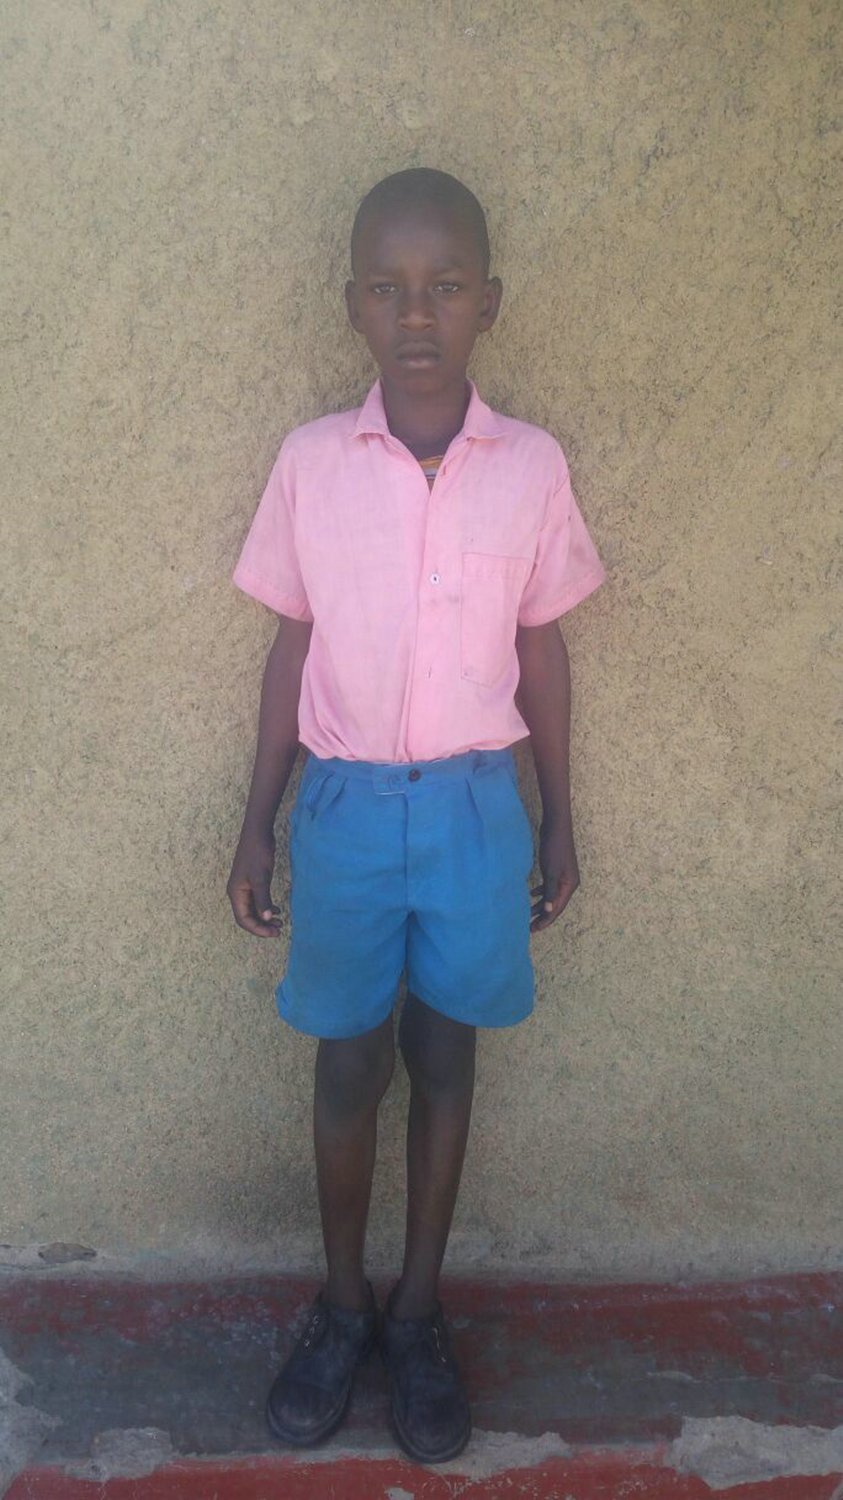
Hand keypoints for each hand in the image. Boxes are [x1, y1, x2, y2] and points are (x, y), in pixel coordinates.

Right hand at [227, 830, 281, 937]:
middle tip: (279, 929)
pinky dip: (266, 907)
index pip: (244, 919)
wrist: (258, 833)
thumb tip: (265, 919)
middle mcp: (237, 893)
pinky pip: (257, 900)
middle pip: (247, 917)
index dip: (257, 929)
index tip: (274, 932)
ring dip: (265, 918)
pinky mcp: (252, 882)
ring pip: (253, 909)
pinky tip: (276, 909)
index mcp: (236, 893)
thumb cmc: (257, 854)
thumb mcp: (261, 878)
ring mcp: (244, 887)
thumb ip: (263, 899)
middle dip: (262, 925)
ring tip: (280, 922)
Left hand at [530, 817, 579, 931]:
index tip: (534, 929)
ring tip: (527, 913)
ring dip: (539, 904)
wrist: (556, 827)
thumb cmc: (554, 848)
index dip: (546, 920)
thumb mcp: (551, 872)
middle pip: (554, 904)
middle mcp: (568, 883)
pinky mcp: (555, 869)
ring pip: (550, 895)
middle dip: (542, 915)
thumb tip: (548, 910)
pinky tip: (531, 894)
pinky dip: (540, 891)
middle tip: (529, 927)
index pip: (557, 908)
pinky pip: (548, 885)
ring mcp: (562, 876)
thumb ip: (549, 892)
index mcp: (569, 886)